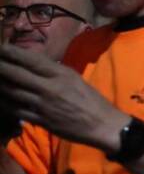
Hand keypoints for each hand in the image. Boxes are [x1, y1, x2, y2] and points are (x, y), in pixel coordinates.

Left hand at [0, 43, 126, 152]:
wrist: (103, 125)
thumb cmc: (91, 100)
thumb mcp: (75, 79)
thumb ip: (54, 71)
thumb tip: (33, 63)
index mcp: (60, 74)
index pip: (30, 60)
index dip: (11, 53)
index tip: (0, 48)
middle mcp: (50, 87)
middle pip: (15, 74)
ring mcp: (43, 105)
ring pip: (12, 92)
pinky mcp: (41, 121)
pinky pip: (16, 110)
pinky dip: (5, 104)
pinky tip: (1, 99)